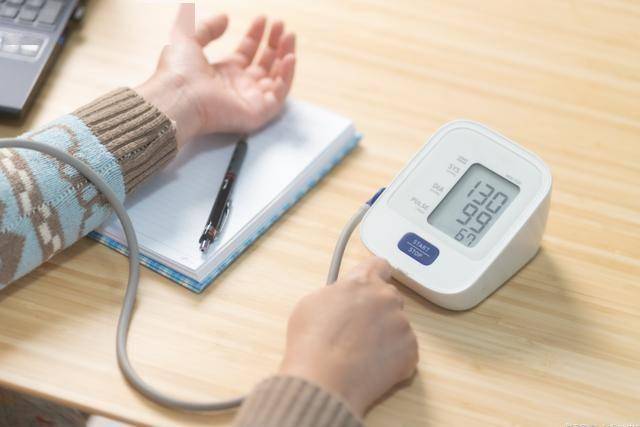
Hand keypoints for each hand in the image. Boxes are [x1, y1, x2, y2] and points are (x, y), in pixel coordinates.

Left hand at [136, 5, 295, 146]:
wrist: (178, 97)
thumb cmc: (177, 73)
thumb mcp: (187, 39)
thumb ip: (207, 27)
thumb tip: (224, 17)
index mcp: (224, 72)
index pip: (247, 52)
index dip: (256, 35)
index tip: (263, 19)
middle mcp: (239, 86)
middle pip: (265, 63)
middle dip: (275, 43)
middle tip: (281, 25)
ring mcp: (250, 99)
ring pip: (276, 78)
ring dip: (285, 56)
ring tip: (289, 36)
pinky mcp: (257, 112)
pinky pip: (279, 95)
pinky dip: (287, 77)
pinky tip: (289, 57)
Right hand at [279, 257, 418, 416]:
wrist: (324, 381)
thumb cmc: (311, 342)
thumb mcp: (312, 302)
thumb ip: (337, 292)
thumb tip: (343, 299)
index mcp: (363, 282)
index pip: (379, 265)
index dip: (373, 276)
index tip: (371, 285)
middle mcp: (387, 298)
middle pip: (389, 297)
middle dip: (377, 310)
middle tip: (358, 330)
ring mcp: (402, 325)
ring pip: (397, 326)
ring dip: (385, 336)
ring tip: (360, 354)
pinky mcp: (411, 351)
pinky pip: (405, 350)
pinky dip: (393, 358)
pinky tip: (371, 366)